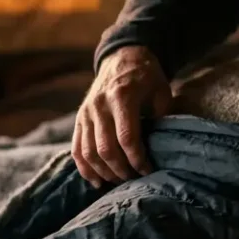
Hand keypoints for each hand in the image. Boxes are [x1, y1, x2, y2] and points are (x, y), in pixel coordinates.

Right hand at [72, 46, 173, 187]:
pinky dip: (85, 168)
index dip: (138, 159)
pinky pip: (77, 149)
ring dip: (105, 172)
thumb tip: (162, 149)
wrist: (122, 57)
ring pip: (89, 152)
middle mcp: (100, 105)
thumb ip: (161, 118)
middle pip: (106, 149)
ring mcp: (86, 112)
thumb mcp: (161, 92)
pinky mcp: (79, 118)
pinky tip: (97, 181)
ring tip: (120, 181)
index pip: (127, 137)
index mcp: (122, 96)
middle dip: (122, 170)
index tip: (149, 170)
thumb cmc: (147, 77)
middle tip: (136, 179)